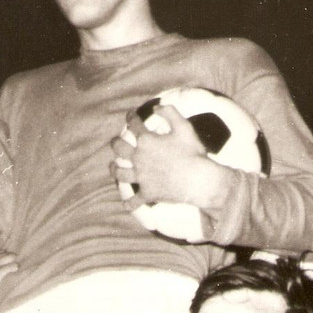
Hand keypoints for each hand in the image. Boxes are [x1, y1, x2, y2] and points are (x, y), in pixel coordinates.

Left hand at [112, 105, 230, 212]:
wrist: (198, 180)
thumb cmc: (193, 152)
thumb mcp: (184, 127)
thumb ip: (170, 112)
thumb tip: (156, 107)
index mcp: (147, 141)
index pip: (134, 125)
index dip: (131, 117)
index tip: (130, 114)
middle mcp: (139, 158)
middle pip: (120, 148)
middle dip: (116, 143)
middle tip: (115, 141)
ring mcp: (141, 177)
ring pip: (120, 173)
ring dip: (114, 170)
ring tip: (113, 168)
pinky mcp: (147, 193)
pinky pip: (135, 201)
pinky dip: (130, 204)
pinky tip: (127, 205)